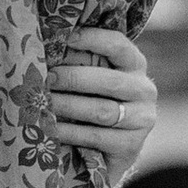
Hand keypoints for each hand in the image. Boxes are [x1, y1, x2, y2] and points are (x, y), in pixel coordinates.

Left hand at [50, 28, 157, 177]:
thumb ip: (80, 63)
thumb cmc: (94, 102)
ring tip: (43, 103)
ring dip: (67, 106)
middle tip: (46, 78)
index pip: (118, 46)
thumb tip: (49, 45)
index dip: (93, 39)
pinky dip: (69, 132)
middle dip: (73, 79)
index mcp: (135, 65)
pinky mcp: (131, 145)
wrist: (109, 149)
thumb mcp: (91, 79)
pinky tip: (49, 128)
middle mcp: (144, 90)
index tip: (66, 38)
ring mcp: (142, 119)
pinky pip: (96, 136)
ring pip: (102, 111)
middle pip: (108, 81)